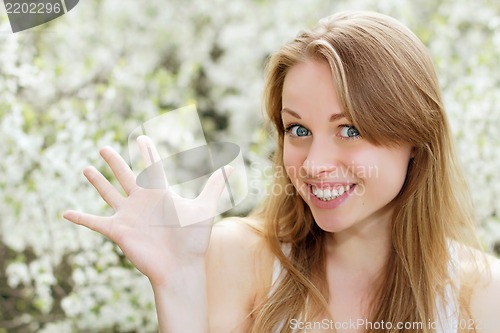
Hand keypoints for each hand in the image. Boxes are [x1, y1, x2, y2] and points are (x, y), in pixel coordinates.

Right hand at [63, 136, 231, 285]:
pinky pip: (95, 222)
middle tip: (104, 147)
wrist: (181, 266)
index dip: (147, 151)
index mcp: (160, 193)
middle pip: (125, 176)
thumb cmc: (194, 239)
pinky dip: (80, 218)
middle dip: (114, 162)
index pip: (151, 166)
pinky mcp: (119, 231)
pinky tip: (65, 212)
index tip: (142, 137)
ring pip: (109, 194)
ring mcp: (129, 216)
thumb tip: (231, 166)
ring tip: (86, 169)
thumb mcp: (204, 207)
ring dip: (97, 183)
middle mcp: (142, 201)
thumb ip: (214, 185)